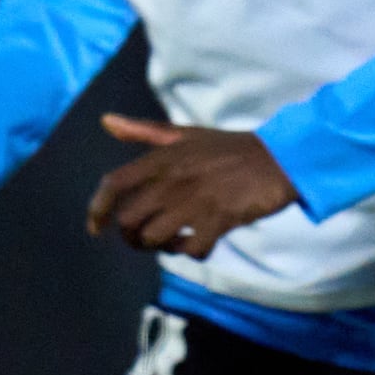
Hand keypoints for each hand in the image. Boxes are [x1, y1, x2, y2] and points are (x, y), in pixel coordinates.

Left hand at [90, 117, 300, 260]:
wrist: (279, 158)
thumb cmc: (230, 148)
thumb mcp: (185, 134)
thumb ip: (144, 131)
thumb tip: (106, 121)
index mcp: (162, 158)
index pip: (114, 183)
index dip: (97, 208)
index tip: (95, 227)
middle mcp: (173, 180)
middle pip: (129, 220)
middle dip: (132, 237)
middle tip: (146, 238)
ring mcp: (195, 201)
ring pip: (153, 238)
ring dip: (159, 247)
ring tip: (173, 242)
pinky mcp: (219, 220)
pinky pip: (191, 250)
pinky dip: (190, 253)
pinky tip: (198, 244)